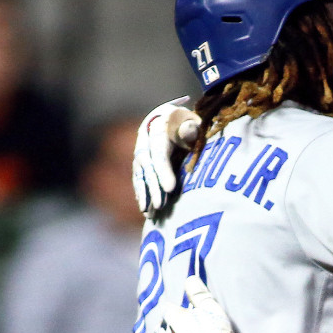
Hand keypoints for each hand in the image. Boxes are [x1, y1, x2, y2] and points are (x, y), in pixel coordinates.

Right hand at [133, 97, 200, 218]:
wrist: (176, 118)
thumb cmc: (191, 123)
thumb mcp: (195, 122)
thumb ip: (192, 127)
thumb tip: (188, 130)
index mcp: (158, 125)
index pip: (159, 149)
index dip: (163, 169)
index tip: (170, 188)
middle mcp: (145, 138)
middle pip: (146, 164)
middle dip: (152, 186)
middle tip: (160, 205)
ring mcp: (141, 150)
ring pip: (139, 173)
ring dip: (144, 193)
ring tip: (149, 213)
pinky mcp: (140, 162)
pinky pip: (138, 178)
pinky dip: (141, 193)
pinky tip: (145, 209)